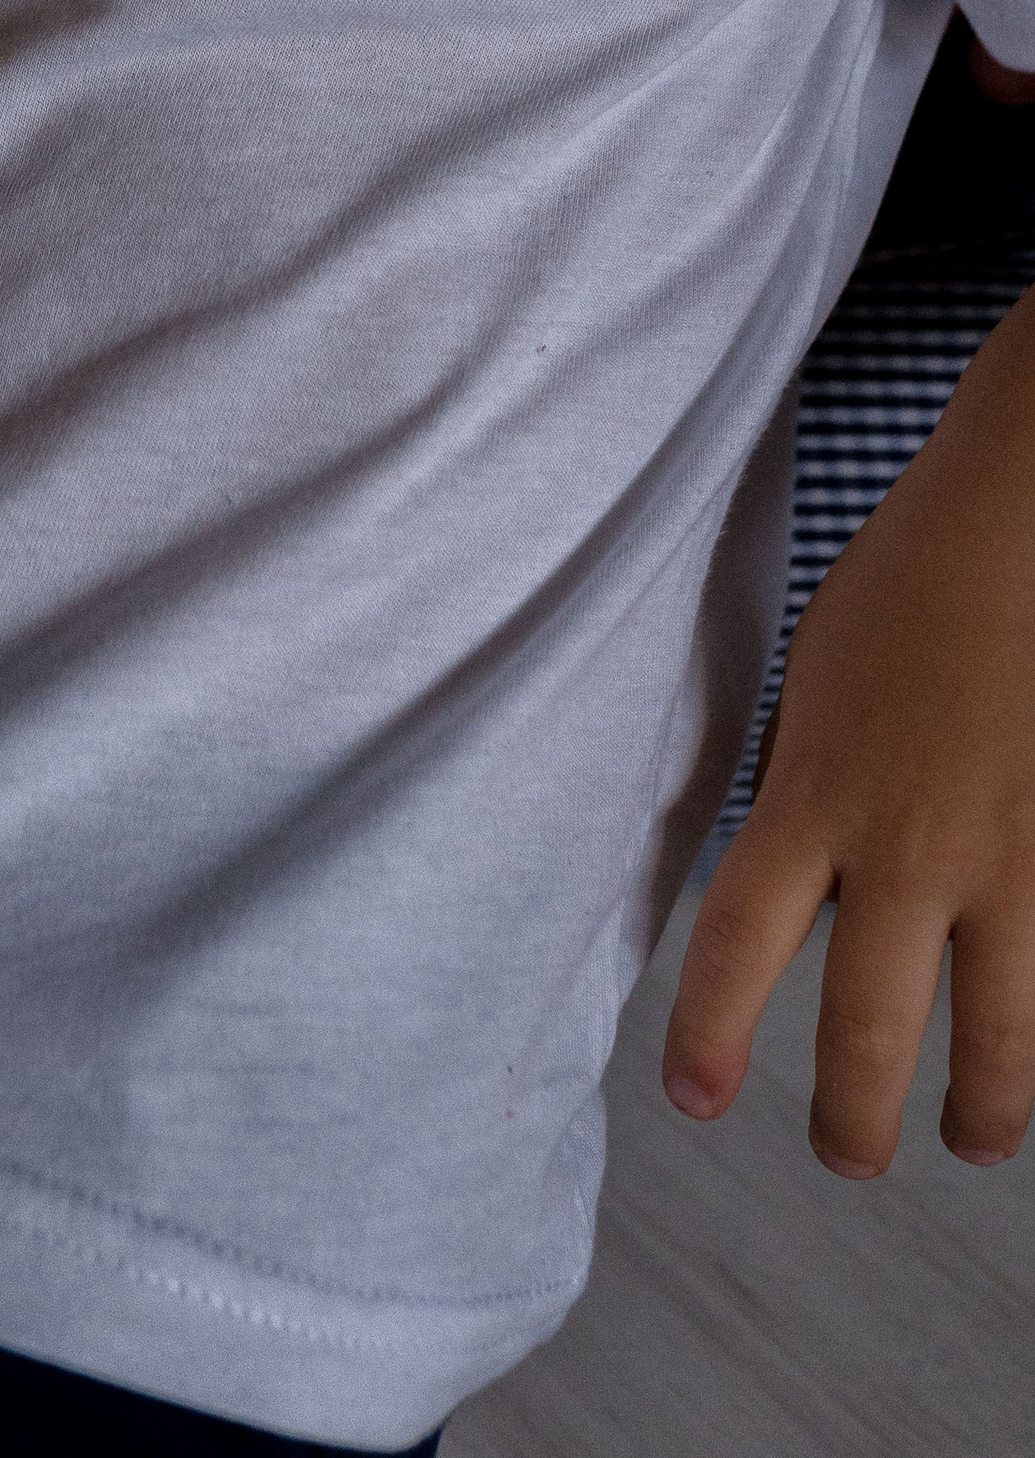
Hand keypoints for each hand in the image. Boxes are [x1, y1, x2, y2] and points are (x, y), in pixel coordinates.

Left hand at [663, 289, 1034, 1174]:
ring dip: (979, 1108)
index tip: (692, 1099)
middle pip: (866, 1029)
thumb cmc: (903, 591)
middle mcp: (908, 850)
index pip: (736, 943)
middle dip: (852, 1115)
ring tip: (968, 1142)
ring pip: (995, 1037)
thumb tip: (801, 880)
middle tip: (845, 1157)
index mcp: (815, 796)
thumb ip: (803, 792)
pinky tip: (1032, 1051)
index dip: (707, 1034)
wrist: (1014, 535)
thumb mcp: (813, 690)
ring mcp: (1008, 864)